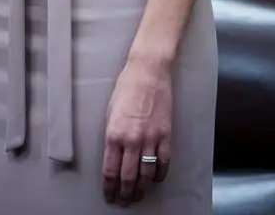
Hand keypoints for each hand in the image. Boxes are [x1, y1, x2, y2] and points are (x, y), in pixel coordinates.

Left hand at [102, 58, 171, 205]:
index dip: (109, 187)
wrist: (148, 73)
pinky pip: (163, 162)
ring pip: (146, 174)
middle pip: (128, 176)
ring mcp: (150, 139)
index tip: (108, 195)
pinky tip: (154, 180)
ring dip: (141, 189)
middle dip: (125, 193)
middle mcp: (131, 139)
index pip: (110, 169)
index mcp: (114, 133)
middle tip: (123, 202)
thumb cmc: (126, 87)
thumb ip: (111, 134)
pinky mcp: (165, 136)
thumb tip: (112, 154)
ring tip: (137, 196)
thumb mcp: (110, 111)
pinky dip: (159, 175)